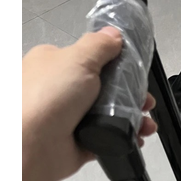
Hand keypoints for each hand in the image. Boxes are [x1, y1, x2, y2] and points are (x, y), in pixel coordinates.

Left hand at [21, 26, 156, 180]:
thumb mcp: (77, 59)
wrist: (34, 145)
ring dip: (133, 118)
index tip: (135, 73)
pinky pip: (108, 138)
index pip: (90, 60)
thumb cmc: (47, 97)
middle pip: (105, 89)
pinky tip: (137, 137)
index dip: (116, 66)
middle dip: (130, 95)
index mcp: (55, 65)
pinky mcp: (80, 141)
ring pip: (110, 115)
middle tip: (145, 101)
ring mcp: (71, 118)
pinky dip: (125, 138)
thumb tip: (113, 35)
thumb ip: (99, 46)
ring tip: (146, 123)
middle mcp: (61, 91)